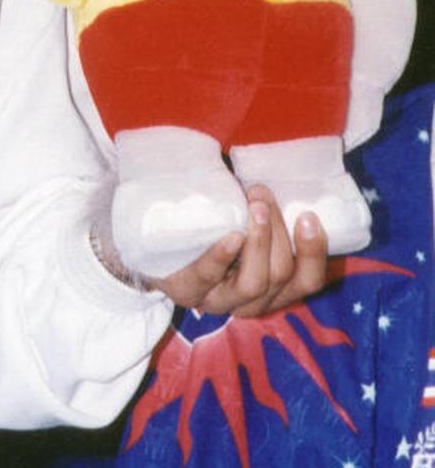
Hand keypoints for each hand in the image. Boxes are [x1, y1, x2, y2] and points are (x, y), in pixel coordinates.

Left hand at [149, 185, 328, 317]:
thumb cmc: (210, 224)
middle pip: (281, 276)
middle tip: (263, 194)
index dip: (315, 252)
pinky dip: (222, 257)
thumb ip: (265, 207)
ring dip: (259, 241)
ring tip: (254, 206)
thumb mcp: (243, 219)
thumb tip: (284, 166)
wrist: (152, 241)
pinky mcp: (186, 292)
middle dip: (278, 231)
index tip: (309, 215)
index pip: (308, 281)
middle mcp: (251, 301)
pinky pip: (208, 278)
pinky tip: (230, 237)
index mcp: (274, 287)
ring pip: (254, 282)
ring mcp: (218, 301)